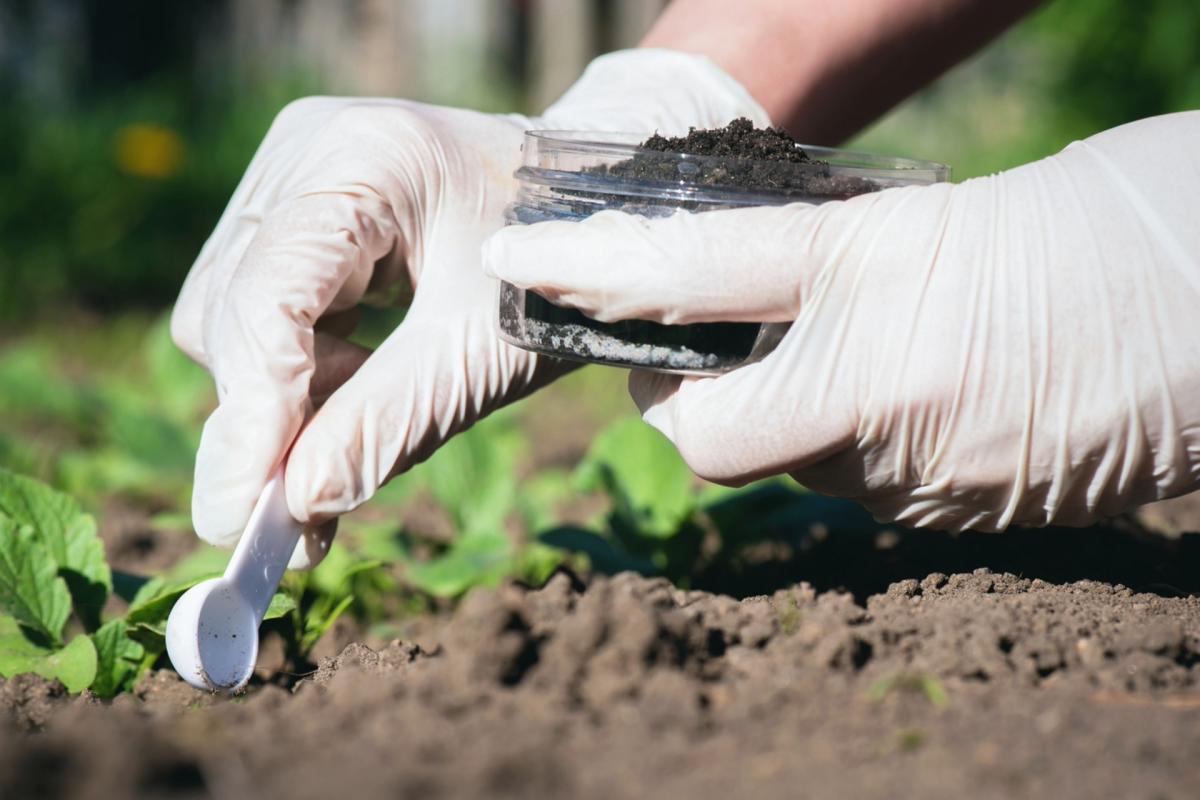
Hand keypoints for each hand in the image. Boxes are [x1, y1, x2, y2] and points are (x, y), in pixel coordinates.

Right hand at [171, 50, 768, 566]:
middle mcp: (307, 152)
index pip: (268, 298)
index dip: (250, 415)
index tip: (238, 522)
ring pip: (231, 314)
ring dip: (287, 390)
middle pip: (233, 311)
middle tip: (312, 510)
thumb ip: (388, 426)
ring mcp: (295, 172)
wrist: (593, 213)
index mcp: (365, 160)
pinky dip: (301, 363)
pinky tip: (364, 375)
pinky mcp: (297, 204)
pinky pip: (260, 303)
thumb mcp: (483, 353)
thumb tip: (293, 508)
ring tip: (375, 404)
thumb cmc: (555, 272)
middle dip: (271, 413)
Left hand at [485, 113, 1199, 530]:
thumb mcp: (940, 218)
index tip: (521, 266)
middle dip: (671, 400)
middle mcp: (888, 383)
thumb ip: (830, 269)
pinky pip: (854, 491)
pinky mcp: (959, 516)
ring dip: (769, 422)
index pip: (693, 274)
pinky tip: (895, 401)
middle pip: (703, 432)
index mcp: (883, 272)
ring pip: (782, 468)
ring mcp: (926, 466)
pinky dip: (843, 449)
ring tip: (817, 362)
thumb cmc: (1101, 222)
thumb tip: (735, 301)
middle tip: (679, 353)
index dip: (595, 270)